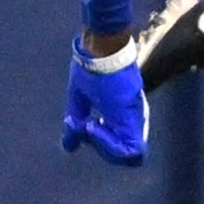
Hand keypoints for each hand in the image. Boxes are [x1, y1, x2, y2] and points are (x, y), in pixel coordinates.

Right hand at [62, 38, 147, 167]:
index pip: (120, 146)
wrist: (101, 49)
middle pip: (125, 153)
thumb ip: (76, 124)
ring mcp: (134, 120)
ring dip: (104, 146)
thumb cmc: (91, 67)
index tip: (85, 127)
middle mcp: (133, 120)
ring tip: (89, 124)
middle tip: (86, 128)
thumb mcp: (80, 99)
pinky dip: (107, 144)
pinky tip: (92, 125)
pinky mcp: (131, 119)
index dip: (102, 145)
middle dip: (102, 148)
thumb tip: (68, 146)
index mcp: (123, 115)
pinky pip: (128, 148)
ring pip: (128, 154)